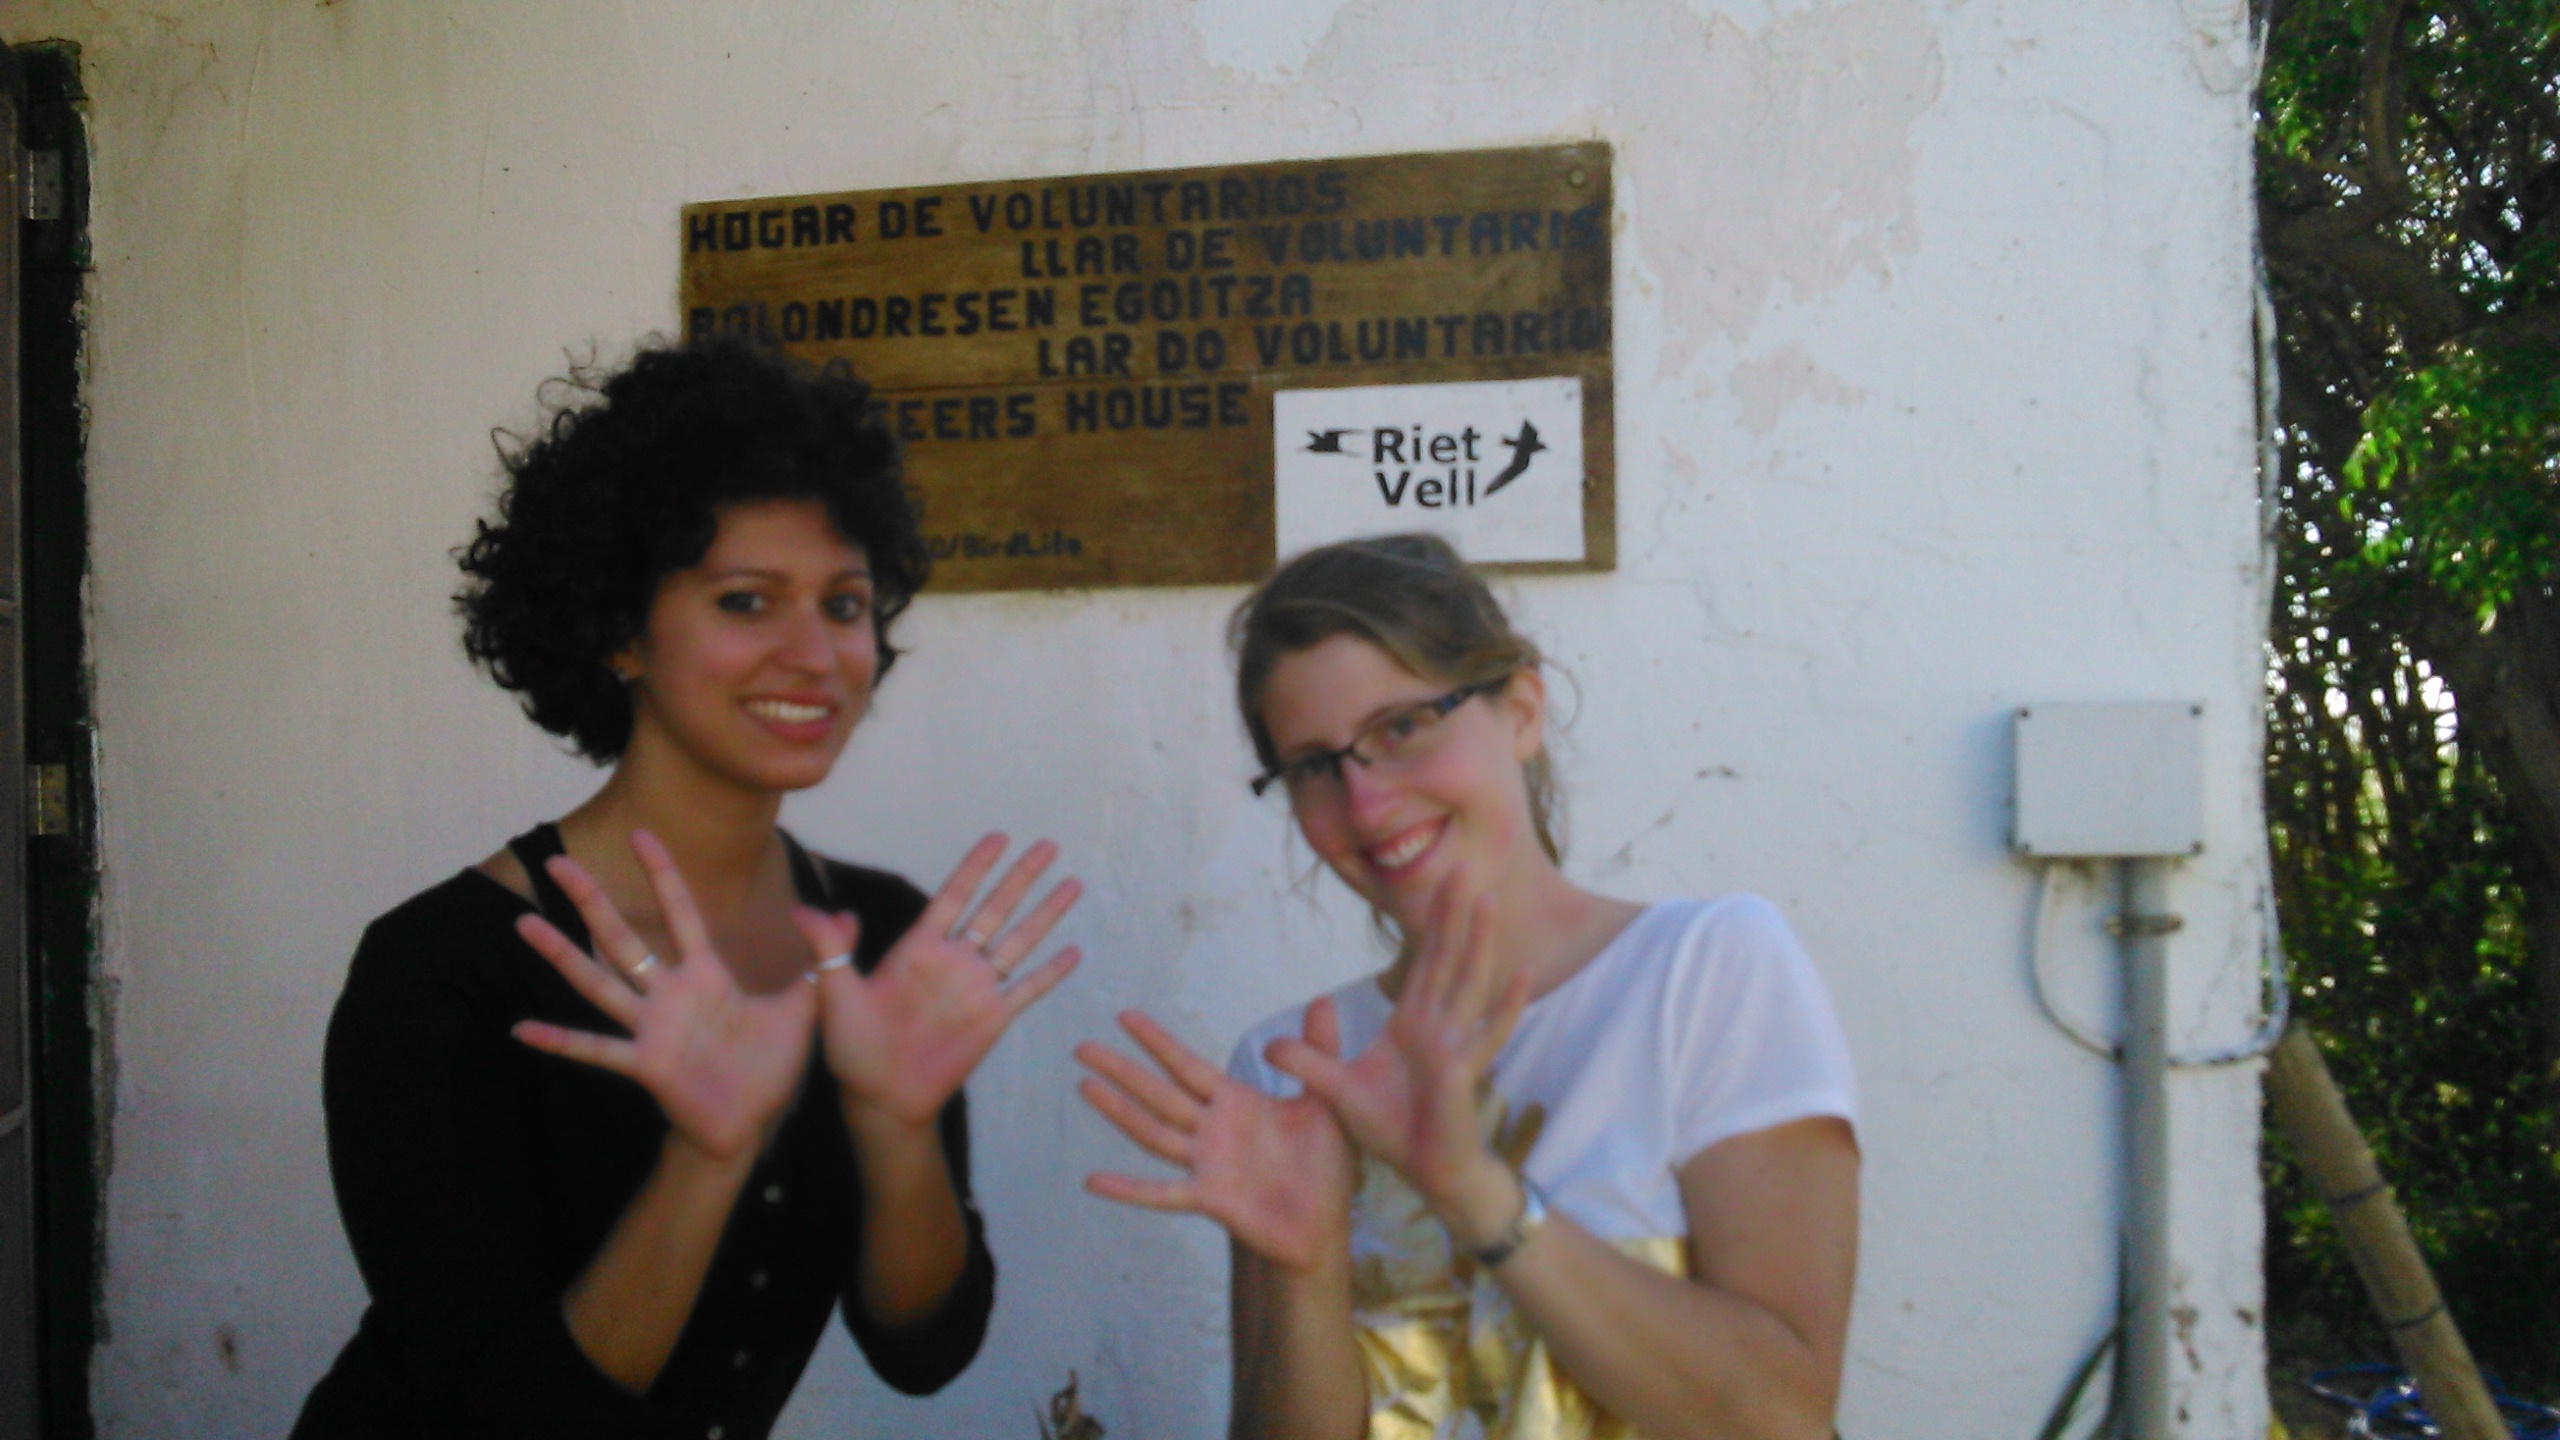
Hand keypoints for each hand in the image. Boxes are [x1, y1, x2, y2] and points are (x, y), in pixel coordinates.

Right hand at [512, 830, 816, 1161]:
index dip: (663, 873)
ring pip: (599, 983)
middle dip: (592, 900)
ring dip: (562, 955)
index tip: (643, 833)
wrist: (751, 1125)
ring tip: (524, 924)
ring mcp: (651, 1028)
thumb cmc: (768, 1066)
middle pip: (624, 937)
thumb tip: (849, 915)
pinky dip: (560, 1041)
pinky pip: (597, 1050)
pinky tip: (521, 1029)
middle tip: (558, 861)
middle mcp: (670, 994)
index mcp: (705, 975)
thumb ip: (823, 958)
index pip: (682, 912)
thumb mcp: (804, 1005)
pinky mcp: (646, 1064)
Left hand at [801, 833, 1082, 1129]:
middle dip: (1022, 877)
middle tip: (1048, 846)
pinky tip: (1073, 952)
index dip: (977, 866)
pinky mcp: (992, 1019)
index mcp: (919, 948)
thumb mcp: (833, 993)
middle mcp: (954, 962)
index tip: (999, 837)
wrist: (880, 1097)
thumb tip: (799, 909)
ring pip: (1019, 941)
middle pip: (996, 909)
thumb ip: (828, 949)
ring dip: (1045, 914)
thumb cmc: (852, 1048)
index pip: (954, 895)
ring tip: (1071, 885)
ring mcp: (976, 989)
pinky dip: (1050, 972)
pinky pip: (1027, 990)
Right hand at [1077, 1005, 1356, 1270]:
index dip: (1157, 1042)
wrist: (1325, 1226)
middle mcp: (1212, 1130)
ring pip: (1153, 1133)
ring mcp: (1206, 1165)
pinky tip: (1093, 1180)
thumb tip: (1323, 999)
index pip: (1187, 1065)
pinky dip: (1127, 1188)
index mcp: (1235, 1103)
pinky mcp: (1210, 1199)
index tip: (1125, 1016)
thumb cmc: (1323, 1166)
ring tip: (1084, 1086)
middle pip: (1158, 1093)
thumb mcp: (1326, 1099)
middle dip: (1122, 1069)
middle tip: (1082, 1047)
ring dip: (1118, 1112)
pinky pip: (1162, 1194)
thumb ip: (1316, 1051)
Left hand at [1266, 880, 1526, 1216]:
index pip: (1423, 963)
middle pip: (1448, 958)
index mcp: (1413, 1024)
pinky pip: (1488, 1034)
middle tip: (1465, 865)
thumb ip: (1309, 1063)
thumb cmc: (1393, 1131)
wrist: (1425, 1172)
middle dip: (1454, 914)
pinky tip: (1523, 975)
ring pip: (1469, 981)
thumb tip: (1268, 1046)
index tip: (1440, 882)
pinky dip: (1506, 1005)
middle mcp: (1438, 1026)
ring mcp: (1455, 1045)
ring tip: (1488, 900)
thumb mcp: (1336, 1091)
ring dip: (1478, 941)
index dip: (1432, 924)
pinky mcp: (1463, 1073)